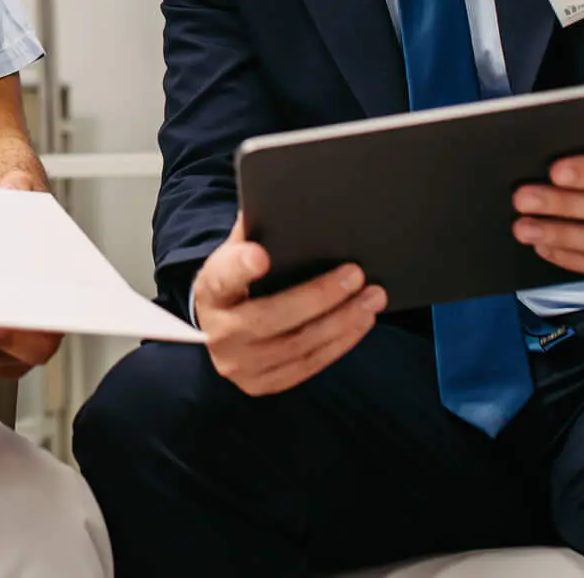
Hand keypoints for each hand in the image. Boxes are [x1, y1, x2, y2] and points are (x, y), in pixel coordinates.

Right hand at [192, 214, 385, 395]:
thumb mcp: (234, 255)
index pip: (221, 277)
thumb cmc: (236, 283)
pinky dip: (340, 344)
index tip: (262, 254)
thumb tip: (277, 198)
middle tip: (355, 274)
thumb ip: (252, 232)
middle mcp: (220, 332)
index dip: (240, 267)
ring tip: (372, 297)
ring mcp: (241, 365)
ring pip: (298, 346)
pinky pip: (309, 366)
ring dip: (342, 322)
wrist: (219, 328)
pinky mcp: (264, 384)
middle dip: (319, 297)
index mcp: (210, 291)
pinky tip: (361, 322)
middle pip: (271, 318)